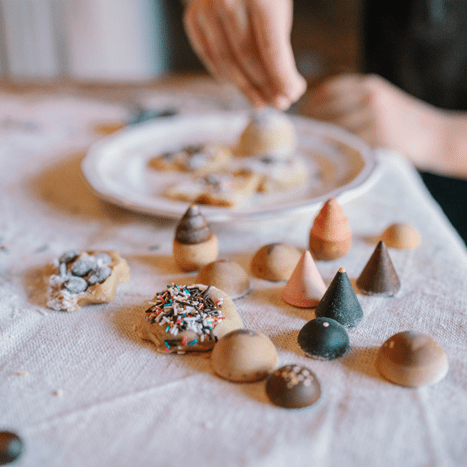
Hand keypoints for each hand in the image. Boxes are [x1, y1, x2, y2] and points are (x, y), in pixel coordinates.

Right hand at [183, 0, 306, 109]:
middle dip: (266, 86)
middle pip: (248, 59)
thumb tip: (287, 91)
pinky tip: (240, 85)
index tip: (292, 95)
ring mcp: (206, 9)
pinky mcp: (193, 18)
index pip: (271, 49)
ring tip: (262, 101)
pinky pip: (210, 57)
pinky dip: (226, 76)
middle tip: (280, 103)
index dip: (282, 77)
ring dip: (247, 88)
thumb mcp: (279, 9)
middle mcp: (228, 0)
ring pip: (227, 63)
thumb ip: (280, 46)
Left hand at [304, 73, 451, 174]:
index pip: (327, 89)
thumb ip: (354, 101)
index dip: (309, 104)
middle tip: (297, 138)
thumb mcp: (381, 100)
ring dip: (318, 140)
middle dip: (309, 125)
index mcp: (369, 85)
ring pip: (333, 128)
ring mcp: (374, 116)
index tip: (299, 117)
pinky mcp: (379, 137)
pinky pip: (347, 144)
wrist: (436, 136)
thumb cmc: (403, 122)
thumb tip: (316, 113)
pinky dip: (334, 151)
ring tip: (307, 149)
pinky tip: (325, 157)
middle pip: (325, 110)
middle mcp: (370, 96)